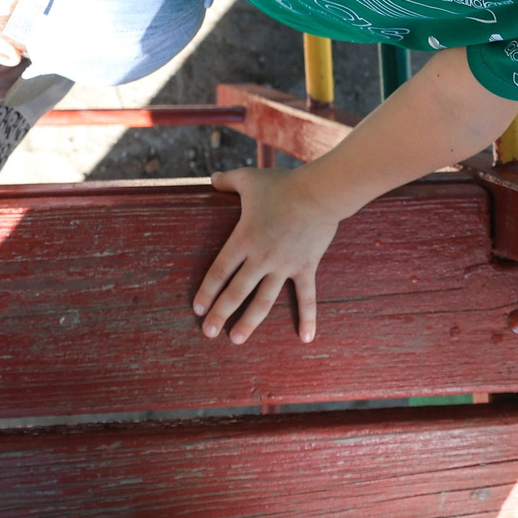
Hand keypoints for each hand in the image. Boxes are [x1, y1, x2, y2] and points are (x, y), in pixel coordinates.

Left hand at [193, 166, 342, 343]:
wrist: (319, 193)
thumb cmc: (282, 185)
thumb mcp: (249, 179)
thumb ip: (227, 181)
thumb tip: (211, 178)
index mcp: (244, 239)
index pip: (220, 270)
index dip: (207, 291)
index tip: (198, 309)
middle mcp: (261, 258)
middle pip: (237, 291)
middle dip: (221, 314)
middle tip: (209, 333)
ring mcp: (285, 266)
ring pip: (264, 301)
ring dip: (250, 322)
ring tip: (237, 339)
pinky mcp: (306, 268)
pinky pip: (307, 298)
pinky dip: (308, 318)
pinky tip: (306, 338)